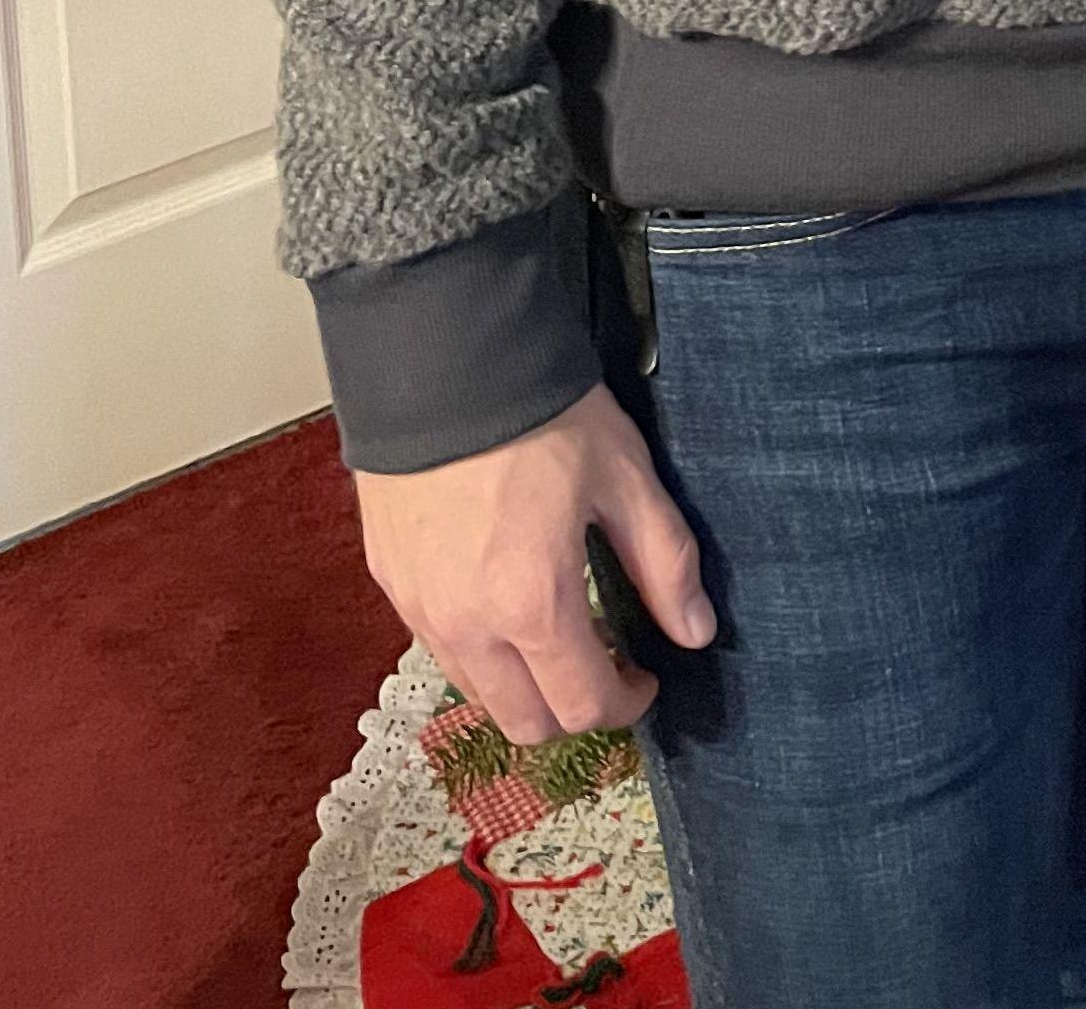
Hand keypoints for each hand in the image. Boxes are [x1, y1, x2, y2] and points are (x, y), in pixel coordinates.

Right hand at [352, 381, 714, 743]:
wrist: (443, 362)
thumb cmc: (541, 414)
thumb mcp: (624, 477)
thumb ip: (664, 561)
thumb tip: (695, 630)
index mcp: (533, 605)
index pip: (583, 706)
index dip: (627, 703)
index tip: (645, 676)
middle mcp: (468, 626)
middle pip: (524, 723)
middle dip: (573, 708)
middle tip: (604, 662)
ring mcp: (421, 609)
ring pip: (478, 694)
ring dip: (523, 685)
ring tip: (557, 629)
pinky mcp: (390, 584)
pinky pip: (440, 649)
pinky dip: (480, 649)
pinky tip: (504, 598)